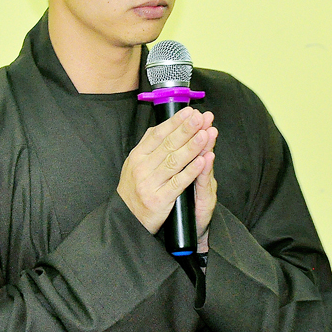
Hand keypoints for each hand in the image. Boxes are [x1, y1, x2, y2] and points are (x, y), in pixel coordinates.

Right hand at [117, 107, 217, 235]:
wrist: (126, 219)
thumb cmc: (135, 189)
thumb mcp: (135, 164)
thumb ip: (149, 145)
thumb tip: (164, 125)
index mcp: (137, 156)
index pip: (158, 134)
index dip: (175, 122)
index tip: (190, 112)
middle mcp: (142, 168)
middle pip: (168, 145)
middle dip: (186, 129)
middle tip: (200, 118)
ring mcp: (150, 184)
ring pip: (174, 161)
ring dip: (192, 147)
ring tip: (205, 134)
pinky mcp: (159, 199)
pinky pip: (178, 182)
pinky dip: (191, 171)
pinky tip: (202, 161)